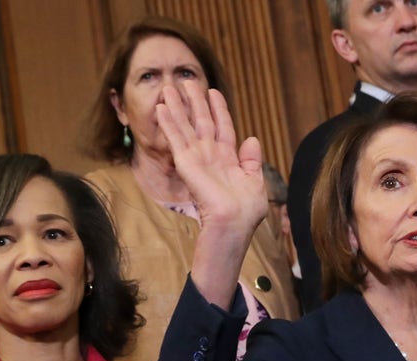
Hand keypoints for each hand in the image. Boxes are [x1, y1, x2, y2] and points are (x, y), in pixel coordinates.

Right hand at [156, 82, 267, 305]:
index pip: (223, 127)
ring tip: (168, 88)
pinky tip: (161, 107)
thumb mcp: (256, 181)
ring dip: (177, 107)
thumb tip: (252, 139)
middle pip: (201, 121)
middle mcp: (211, 156)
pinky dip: (168, 122)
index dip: (219, 109)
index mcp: (230, 159)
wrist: (232, 222)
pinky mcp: (185, 162)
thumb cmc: (247, 209)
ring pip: (185, 125)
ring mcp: (197, 158)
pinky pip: (176, 137)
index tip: (213, 91)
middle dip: (195, 102)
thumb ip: (252, 160)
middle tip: (187, 81)